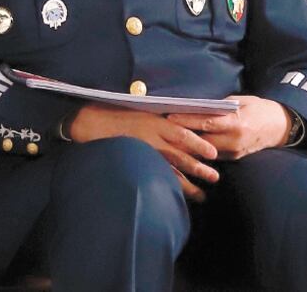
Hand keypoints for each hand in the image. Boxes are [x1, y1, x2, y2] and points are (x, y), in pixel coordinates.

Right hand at [68, 103, 218, 200]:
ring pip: (170, 172)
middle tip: (215, 178)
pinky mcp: (135, 163)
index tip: (213, 153)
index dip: (199, 145)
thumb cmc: (118, 112)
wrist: (92, 122)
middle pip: (181, 157)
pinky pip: (153, 177)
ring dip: (187, 185)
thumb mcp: (144, 109)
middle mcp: (152, 139)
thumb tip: (180, 124)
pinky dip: (166, 187)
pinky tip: (176, 197)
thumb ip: (161, 118)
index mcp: (157, 122)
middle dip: (199, 169)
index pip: (184, 135)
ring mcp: (143, 153)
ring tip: (202, 196)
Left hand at [167, 95, 290, 159]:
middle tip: (162, 130)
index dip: (187, 120)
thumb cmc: (260, 109)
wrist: (280, 127)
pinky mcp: (234, 158)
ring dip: (187, 146)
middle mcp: (234, 140)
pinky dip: (199, 152)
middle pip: (201, 140)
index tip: (170, 117)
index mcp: (236, 123)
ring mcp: (234, 151)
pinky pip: (213, 156)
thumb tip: (201, 106)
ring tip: (168, 140)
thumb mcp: (243, 101)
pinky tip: (185, 149)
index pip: (206, 123)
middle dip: (182, 136)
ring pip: (204, 152)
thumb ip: (223, 105)